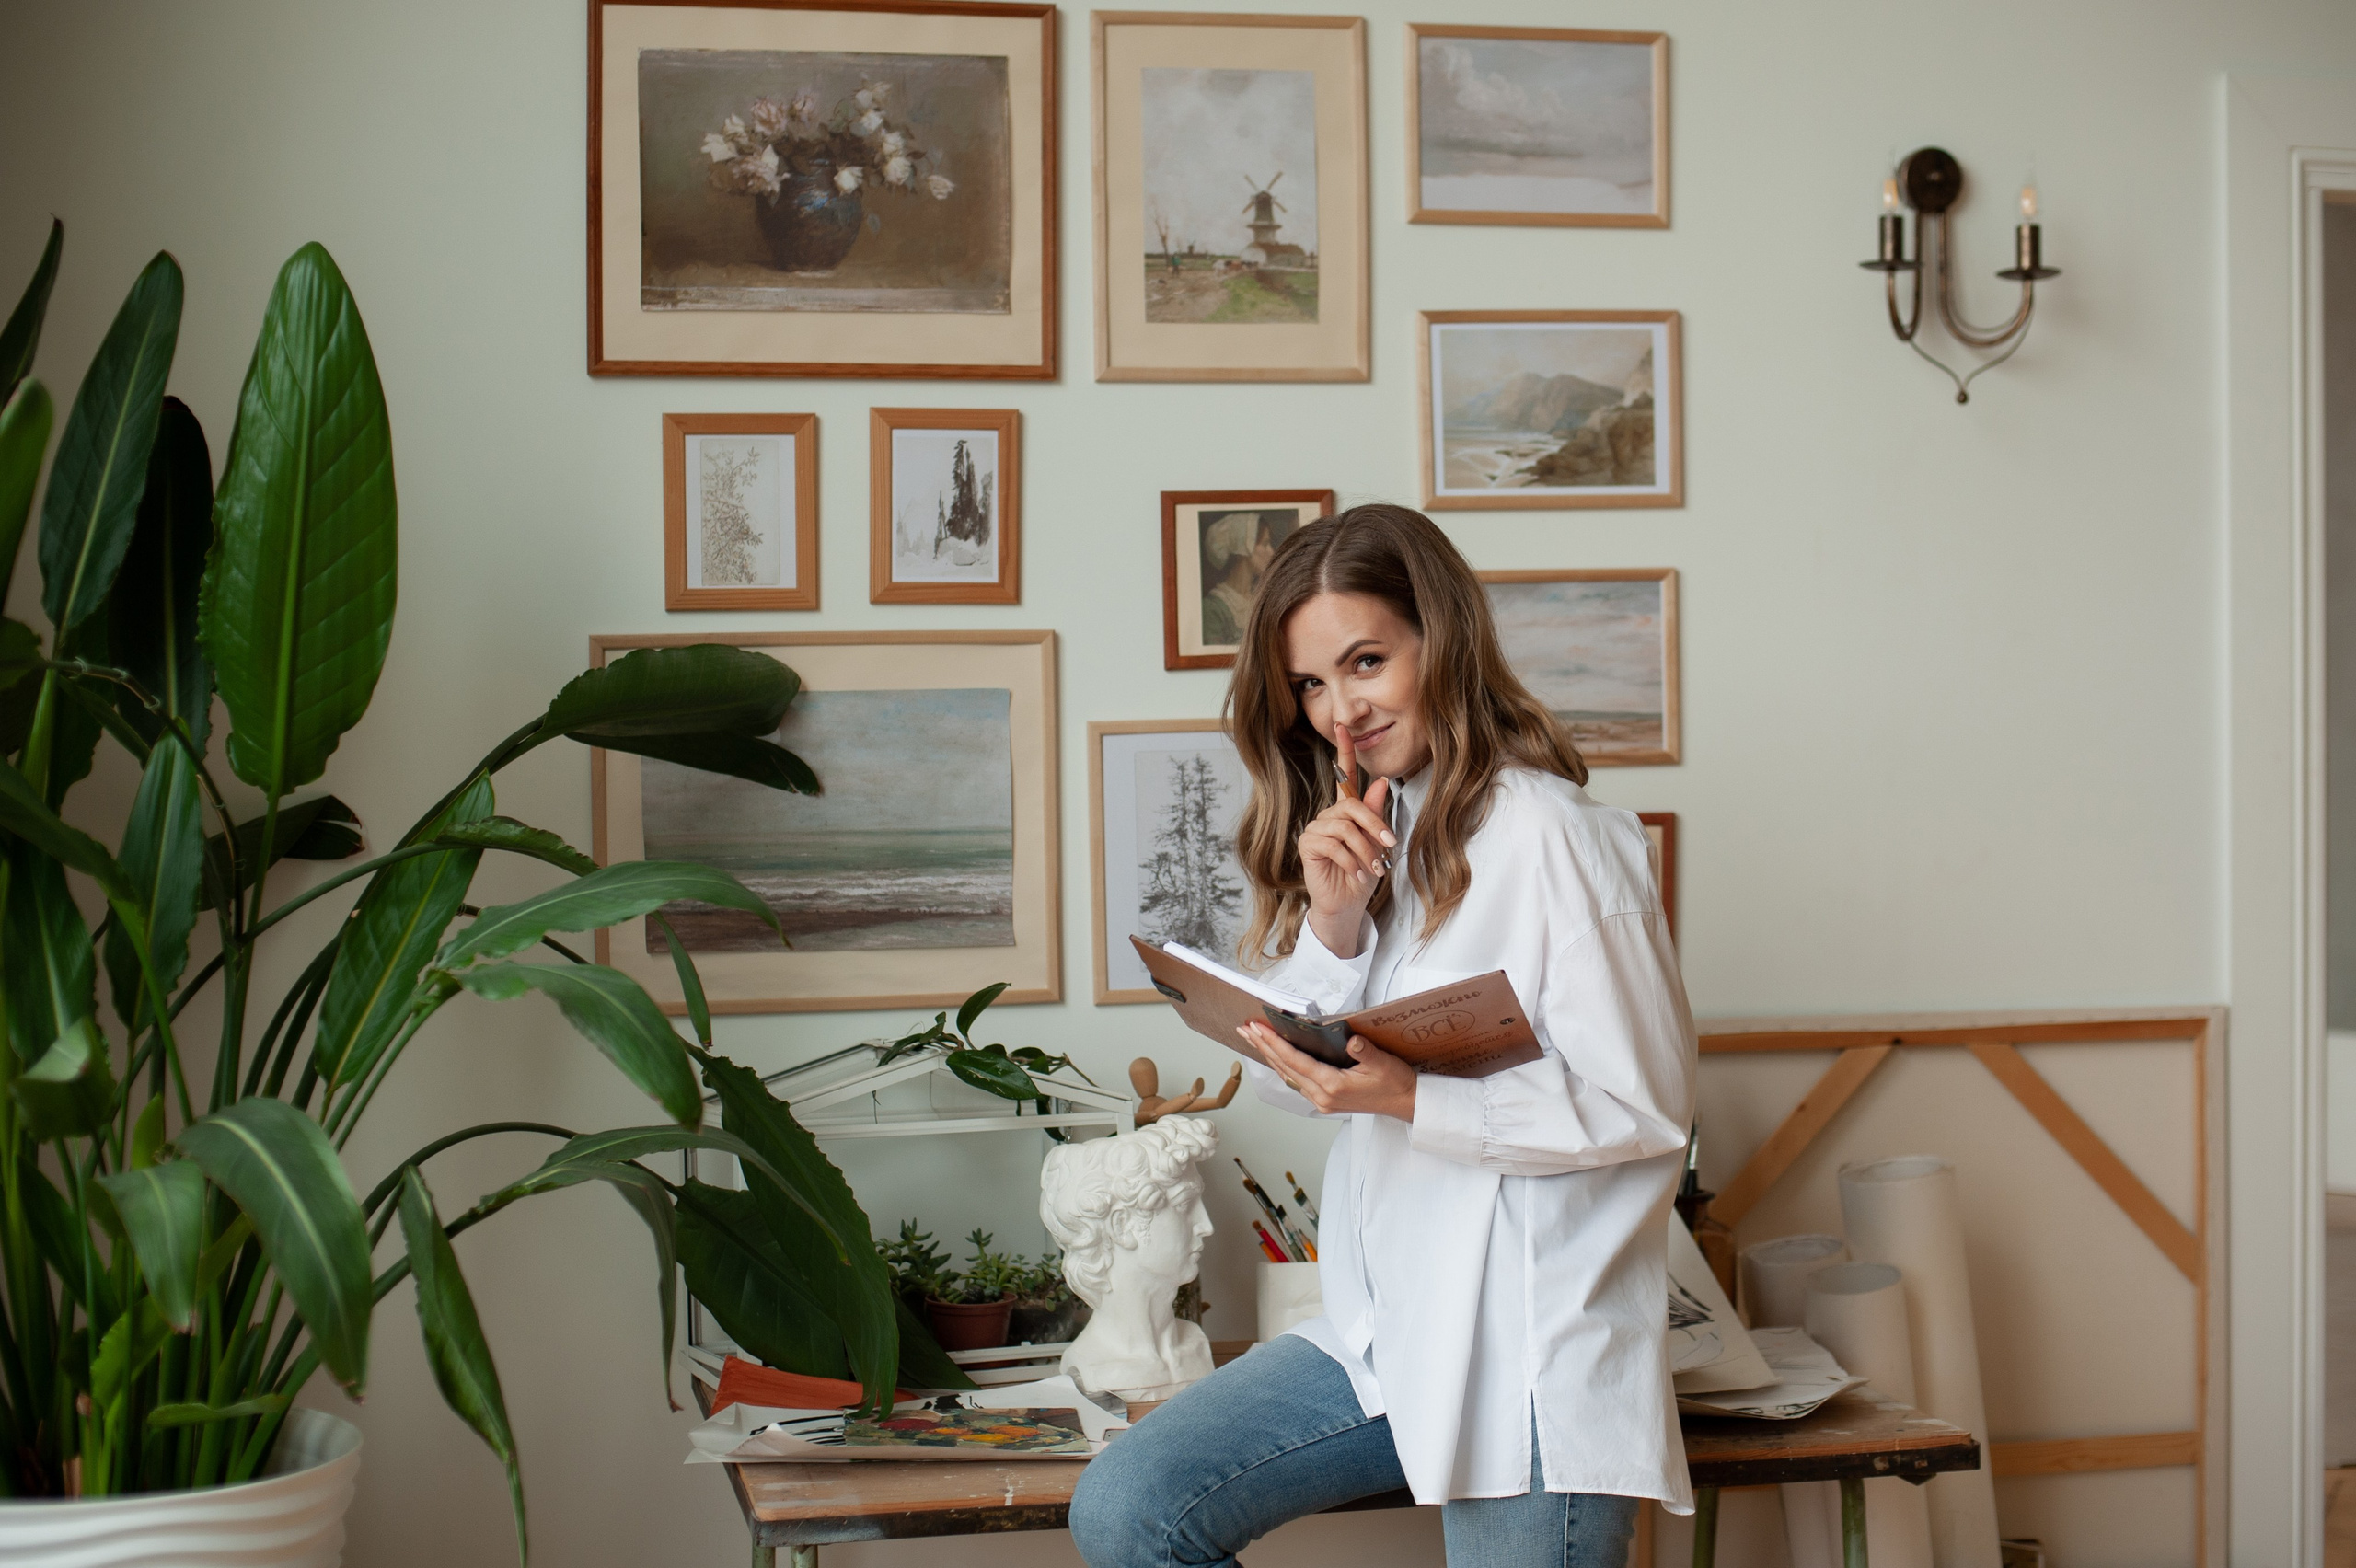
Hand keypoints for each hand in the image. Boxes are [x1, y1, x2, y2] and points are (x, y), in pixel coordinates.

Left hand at [1240, 1020, 1416, 1122]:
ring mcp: (1321, 1100)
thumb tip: (1352, 1039)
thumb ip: (1366, 1051)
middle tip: (1244, 1028)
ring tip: (1253, 1038)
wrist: (1406, 1104)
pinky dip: (1282, 1064)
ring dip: (1269, 1055)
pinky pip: (1296, 1079)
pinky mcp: (1324, 1099)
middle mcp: (1322, 1096)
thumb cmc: (1395, 1083)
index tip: (1258, 1028)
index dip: (1274, 1043)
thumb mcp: (1384, 1064)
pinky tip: (1275, 1054)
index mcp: (1333, 1086)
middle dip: (1262, 1046)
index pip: (1295, 1060)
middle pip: (1284, 1067)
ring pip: (1287, 1074)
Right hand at [1298, 726, 1394, 957]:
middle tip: (1390, 845)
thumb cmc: (1363, 873)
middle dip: (1375, 825)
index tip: (1344, 726)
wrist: (1347, 904)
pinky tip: (1357, 874)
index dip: (1344, 750)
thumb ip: (1375, 814)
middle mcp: (1329, 815)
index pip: (1345, 775)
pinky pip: (1333, 843)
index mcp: (1346, 811)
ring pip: (1345, 827)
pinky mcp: (1308, 844)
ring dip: (1365, 850)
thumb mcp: (1376, 844)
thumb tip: (1380, 780)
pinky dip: (1351, 860)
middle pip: (1352, 806)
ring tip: (1373, 869)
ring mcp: (1316, 828)